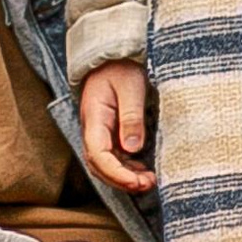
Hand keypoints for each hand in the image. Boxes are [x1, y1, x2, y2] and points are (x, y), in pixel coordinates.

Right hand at [79, 60, 155, 192]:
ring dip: (124, 177)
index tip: (137, 182)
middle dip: (121, 181)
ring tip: (149, 181)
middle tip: (147, 185)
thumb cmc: (121, 68)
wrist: (112, 56)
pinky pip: (113, 157)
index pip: (98, 155)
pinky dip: (126, 168)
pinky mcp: (108, 133)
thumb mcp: (131, 88)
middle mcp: (92, 130)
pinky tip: (143, 171)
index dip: (117, 173)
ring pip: (105, 164)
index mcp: (94, 118)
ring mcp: (99, 133)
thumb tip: (133, 149)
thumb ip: (131, 117)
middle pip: (99, 165)